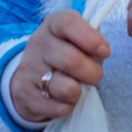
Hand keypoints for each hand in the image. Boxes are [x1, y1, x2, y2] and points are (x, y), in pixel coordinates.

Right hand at [8, 10, 110, 124]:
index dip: (91, 38)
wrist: (29, 79)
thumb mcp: (76, 41)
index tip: (105, 52)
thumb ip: (92, 41)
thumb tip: (102, 50)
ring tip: (76, 88)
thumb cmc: (62, 56)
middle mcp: (37, 44)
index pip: (68, 23)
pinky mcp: (27, 95)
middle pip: (71, 60)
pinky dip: (68, 106)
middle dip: (92, 73)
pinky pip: (60, 108)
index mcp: (52, 26)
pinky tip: (63, 99)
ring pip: (67, 88)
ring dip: (79, 92)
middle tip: (94, 76)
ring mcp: (29, 70)